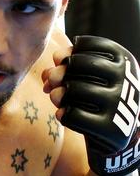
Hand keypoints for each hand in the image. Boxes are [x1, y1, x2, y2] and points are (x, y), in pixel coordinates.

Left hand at [43, 35, 139, 175]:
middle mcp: (125, 78)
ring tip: (56, 98)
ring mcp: (119, 103)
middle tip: (53, 81)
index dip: (67, 53)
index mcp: (123, 60)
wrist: (115, 130)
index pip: (87, 45)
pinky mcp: (109, 127)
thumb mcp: (88, 75)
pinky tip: (64, 114)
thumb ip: (66, 65)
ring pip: (73, 90)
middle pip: (77, 65)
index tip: (63, 63)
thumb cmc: (95, 94)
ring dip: (57, 94)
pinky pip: (72, 116)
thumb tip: (50, 72)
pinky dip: (62, 114)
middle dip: (58, 72)